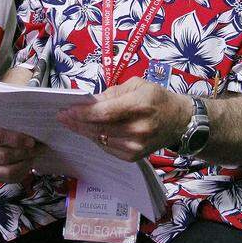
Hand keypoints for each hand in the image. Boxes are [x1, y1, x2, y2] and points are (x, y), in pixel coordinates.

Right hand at [0, 121, 42, 182]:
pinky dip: (23, 171)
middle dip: (26, 152)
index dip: (17, 139)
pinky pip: (10, 178)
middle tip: (40, 147)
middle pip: (5, 155)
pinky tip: (28, 162)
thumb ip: (11, 121)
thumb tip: (34, 124)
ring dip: (26, 162)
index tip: (32, 140)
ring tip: (36, 154)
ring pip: (9, 170)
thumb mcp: (0, 119)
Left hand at [58, 77, 191, 161]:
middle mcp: (139, 128)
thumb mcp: (137, 85)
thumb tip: (88, 102)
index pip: (104, 112)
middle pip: (99, 128)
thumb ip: (111, 94)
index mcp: (140, 105)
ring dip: (84, 131)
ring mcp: (137, 146)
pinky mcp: (134, 157)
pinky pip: (107, 148)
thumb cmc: (157, 98)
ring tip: (71, 123)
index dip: (83, 113)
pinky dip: (96, 139)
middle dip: (77, 122)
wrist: (179, 120)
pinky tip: (89, 131)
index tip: (67, 109)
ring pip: (101, 139)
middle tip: (62, 116)